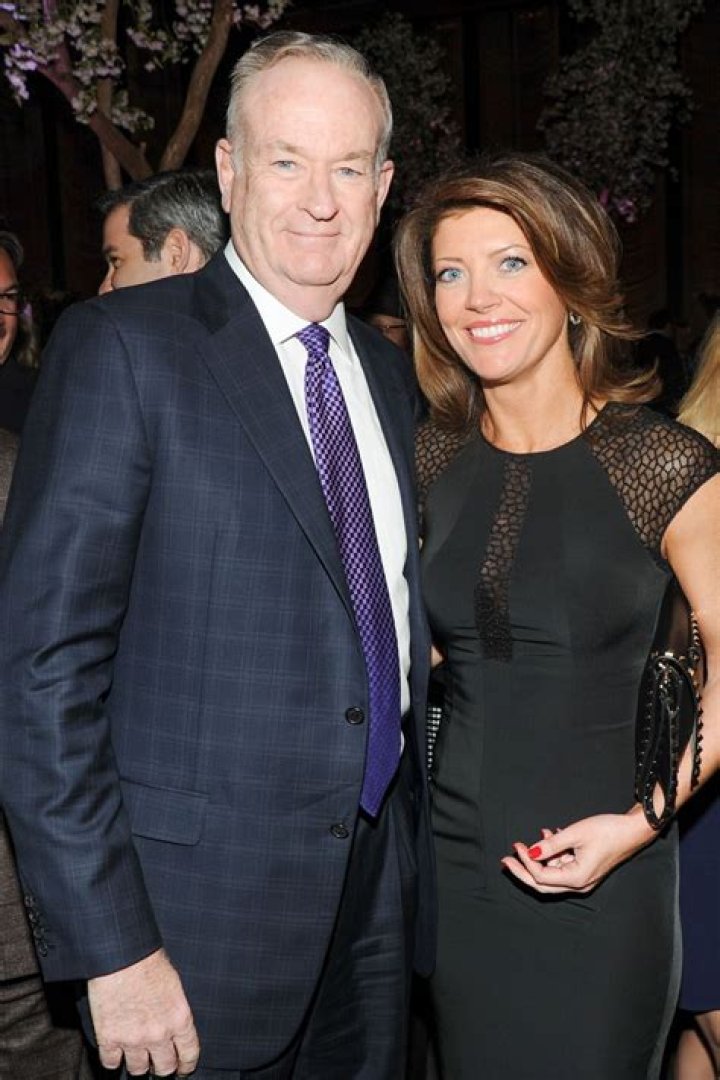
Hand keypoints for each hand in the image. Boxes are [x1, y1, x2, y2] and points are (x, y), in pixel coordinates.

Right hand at [87, 947, 199, 1076]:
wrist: (121, 954)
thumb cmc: (148, 960)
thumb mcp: (174, 984)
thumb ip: (174, 1008)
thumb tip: (173, 1022)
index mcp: (179, 1018)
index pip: (189, 1054)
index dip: (186, 1065)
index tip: (183, 1069)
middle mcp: (159, 1034)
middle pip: (164, 1069)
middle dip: (162, 1067)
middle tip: (158, 1064)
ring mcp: (133, 1039)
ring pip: (138, 1070)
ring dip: (138, 1064)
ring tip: (136, 1057)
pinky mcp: (109, 1038)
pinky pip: (111, 1064)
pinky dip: (113, 1060)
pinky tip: (115, 1053)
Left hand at [500, 810, 653, 894]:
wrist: (633, 831)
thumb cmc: (608, 831)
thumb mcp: (575, 833)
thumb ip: (551, 845)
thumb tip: (530, 851)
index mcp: (576, 878)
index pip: (541, 876)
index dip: (525, 861)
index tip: (516, 845)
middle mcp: (579, 884)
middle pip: (543, 884)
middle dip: (524, 870)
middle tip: (507, 859)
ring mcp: (583, 879)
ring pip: (553, 874)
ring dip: (542, 857)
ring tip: (540, 835)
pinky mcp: (586, 871)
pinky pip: (563, 866)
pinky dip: (554, 854)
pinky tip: (552, 835)